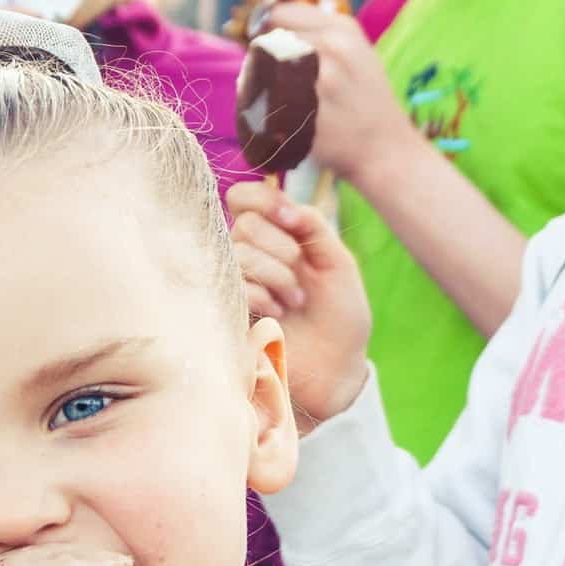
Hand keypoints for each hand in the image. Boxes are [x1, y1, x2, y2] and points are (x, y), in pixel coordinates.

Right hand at [228, 181, 371, 426]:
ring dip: (277, 276)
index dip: (265, 200)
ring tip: (294, 302)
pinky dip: (262, 295)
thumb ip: (313, 225)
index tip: (292, 220)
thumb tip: (285, 203)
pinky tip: (277, 315)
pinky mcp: (225, 311)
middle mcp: (247, 255)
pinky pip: (233, 284)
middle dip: (282, 248)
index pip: (244, 198)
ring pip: (239, 252)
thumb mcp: (337, 261)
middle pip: (245, 224)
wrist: (335, 368)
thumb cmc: (338, 316)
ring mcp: (233, 283)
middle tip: (301, 276)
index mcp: (272, 236)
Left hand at [264, 1, 414, 181]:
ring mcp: (316, 82)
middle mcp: (330, 49)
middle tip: (274, 78)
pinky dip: (260, 109)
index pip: (281, 12)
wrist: (386, 149)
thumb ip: (320, 34)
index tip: (267, 42)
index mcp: (343, 29)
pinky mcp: (304, 113)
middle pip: (267, 42)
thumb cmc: (368, 102)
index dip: (267, 27)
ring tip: (275, 98)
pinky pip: (262, 104)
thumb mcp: (357, 53)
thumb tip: (270, 26)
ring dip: (258, 83)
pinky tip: (275, 116)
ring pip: (260, 72)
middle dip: (263, 58)